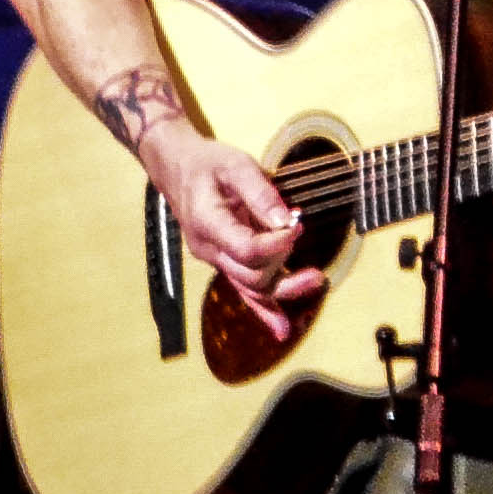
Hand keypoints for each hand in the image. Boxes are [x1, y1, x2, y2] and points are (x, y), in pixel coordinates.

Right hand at [148, 127, 308, 339]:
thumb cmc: (206, 164)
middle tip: (304, 237)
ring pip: (250, 288)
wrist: (177, 169)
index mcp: (208, 224)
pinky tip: (282, 329)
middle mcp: (209, 249)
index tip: (298, 226)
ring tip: (316, 280)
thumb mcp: (235, 165)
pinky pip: (244, 291)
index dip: (278, 243)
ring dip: (284, 289)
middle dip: (284, 262)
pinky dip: (264, 311)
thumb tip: (287, 221)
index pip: (247, 249)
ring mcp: (215, 259)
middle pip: (251, 274)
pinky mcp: (224, 261)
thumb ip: (261, 193)